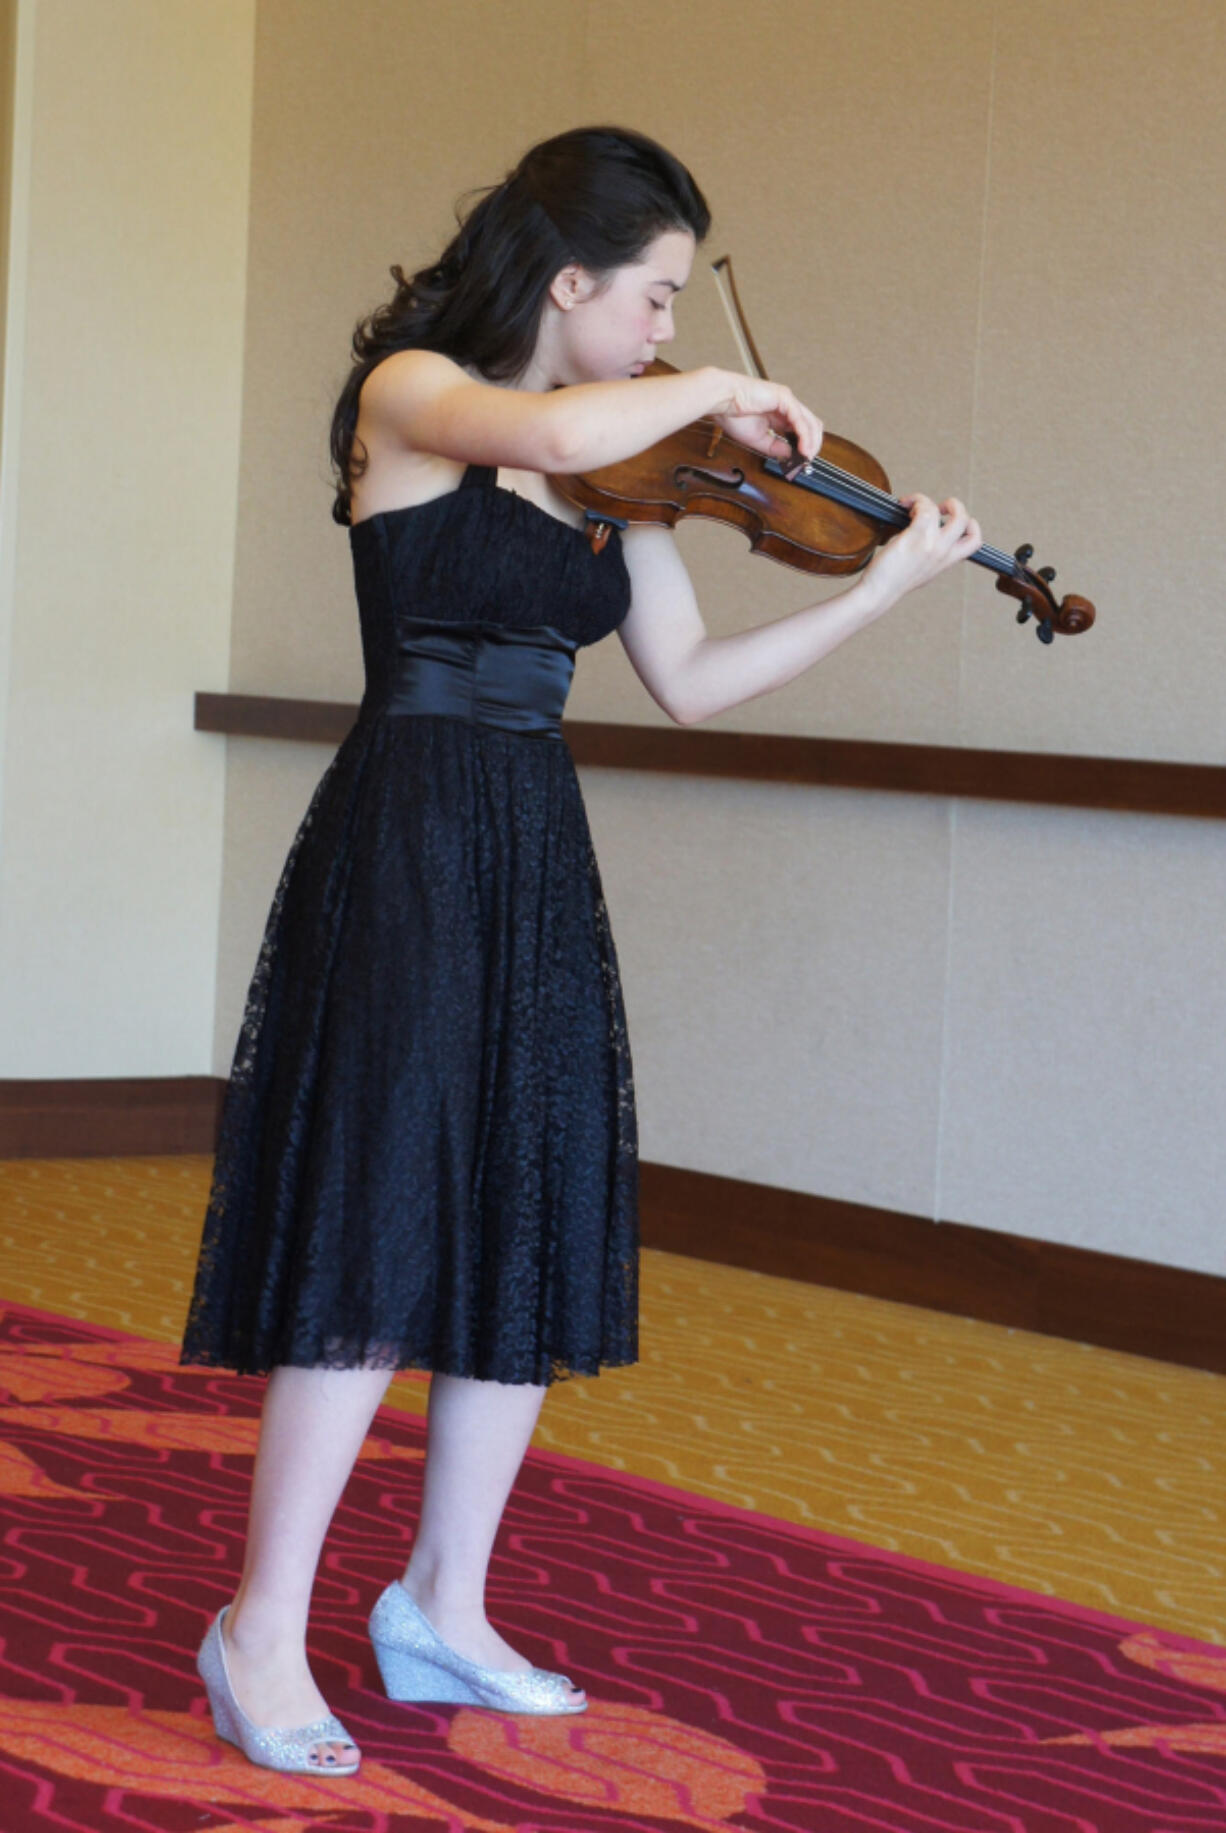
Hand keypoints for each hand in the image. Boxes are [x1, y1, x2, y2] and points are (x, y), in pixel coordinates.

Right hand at [710, 370, 822, 463]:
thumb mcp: (758, 439)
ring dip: (811, 443)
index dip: (806, 447)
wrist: (721, 400)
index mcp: (780, 414)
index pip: (802, 430)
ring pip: (810, 422)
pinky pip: (800, 419)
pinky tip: (802, 449)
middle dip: (813, 446)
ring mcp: (787, 400)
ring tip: (806, 458)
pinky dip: (804, 436)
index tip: (802, 463)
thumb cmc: (733, 414)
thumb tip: (791, 455)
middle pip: (812, 426)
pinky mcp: (784, 398)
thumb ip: (776, 447)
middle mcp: (787, 406)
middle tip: (807, 462)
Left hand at [862, 493, 982, 612]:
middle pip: (966, 520)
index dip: (971, 525)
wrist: (879, 592)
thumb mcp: (922, 571)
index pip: (975, 541)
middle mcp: (943, 553)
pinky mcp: (916, 536)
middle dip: (955, 505)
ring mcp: (932, 544)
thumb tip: (926, 537)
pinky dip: (916, 501)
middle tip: (938, 507)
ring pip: (945, 510)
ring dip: (927, 501)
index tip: (952, 519)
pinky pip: (925, 509)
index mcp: (946, 561)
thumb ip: (931, 556)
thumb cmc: (893, 581)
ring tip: (911, 509)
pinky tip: (904, 507)